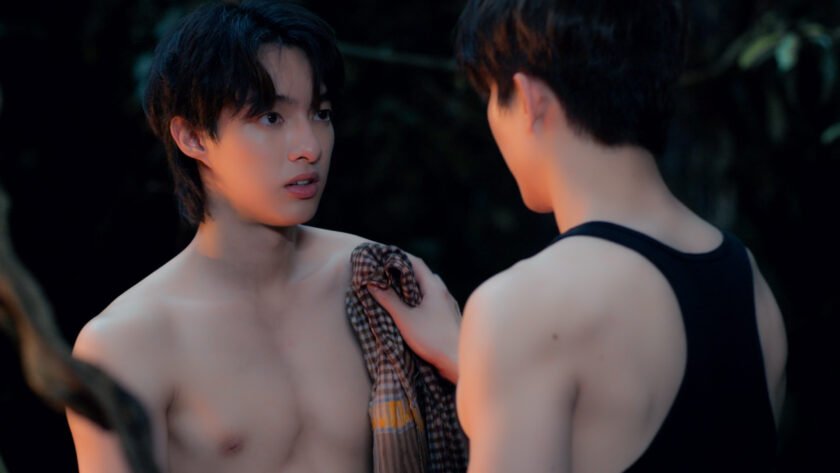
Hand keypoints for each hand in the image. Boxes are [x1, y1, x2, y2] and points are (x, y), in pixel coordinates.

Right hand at [368, 255, 460, 382]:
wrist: (458, 361)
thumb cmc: (432, 339)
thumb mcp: (405, 319)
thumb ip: (389, 300)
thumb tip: (373, 284)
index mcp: (435, 288)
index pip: (417, 263)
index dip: (400, 258)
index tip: (384, 258)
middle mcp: (444, 293)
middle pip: (424, 275)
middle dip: (406, 273)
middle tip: (388, 275)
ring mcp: (449, 306)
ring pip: (430, 289)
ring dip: (415, 288)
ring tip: (399, 292)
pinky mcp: (450, 318)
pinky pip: (434, 301)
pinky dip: (422, 300)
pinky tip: (415, 311)